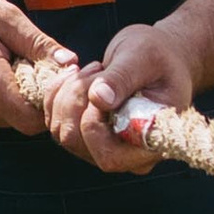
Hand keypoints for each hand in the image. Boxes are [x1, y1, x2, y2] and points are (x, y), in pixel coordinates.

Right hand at [0, 0, 58, 136]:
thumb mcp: (1, 14)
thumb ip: (37, 42)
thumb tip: (71, 64)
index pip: (34, 119)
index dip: (52, 101)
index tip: (53, 75)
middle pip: (26, 120)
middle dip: (38, 96)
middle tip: (33, 62)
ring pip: (11, 119)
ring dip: (20, 96)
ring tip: (10, 62)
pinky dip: (4, 98)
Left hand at [42, 20, 199, 174]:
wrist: (159, 57)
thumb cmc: (160, 56)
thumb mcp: (145, 58)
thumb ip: (123, 78)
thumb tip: (99, 99)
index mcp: (149, 143)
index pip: (108, 157)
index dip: (93, 123)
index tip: (103, 84)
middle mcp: (125, 154)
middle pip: (76, 141)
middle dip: (75, 99)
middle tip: (98, 68)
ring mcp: (102, 147)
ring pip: (61, 131)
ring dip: (67, 93)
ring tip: (94, 69)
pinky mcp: (85, 135)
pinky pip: (54, 121)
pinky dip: (57, 92)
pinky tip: (78, 74)